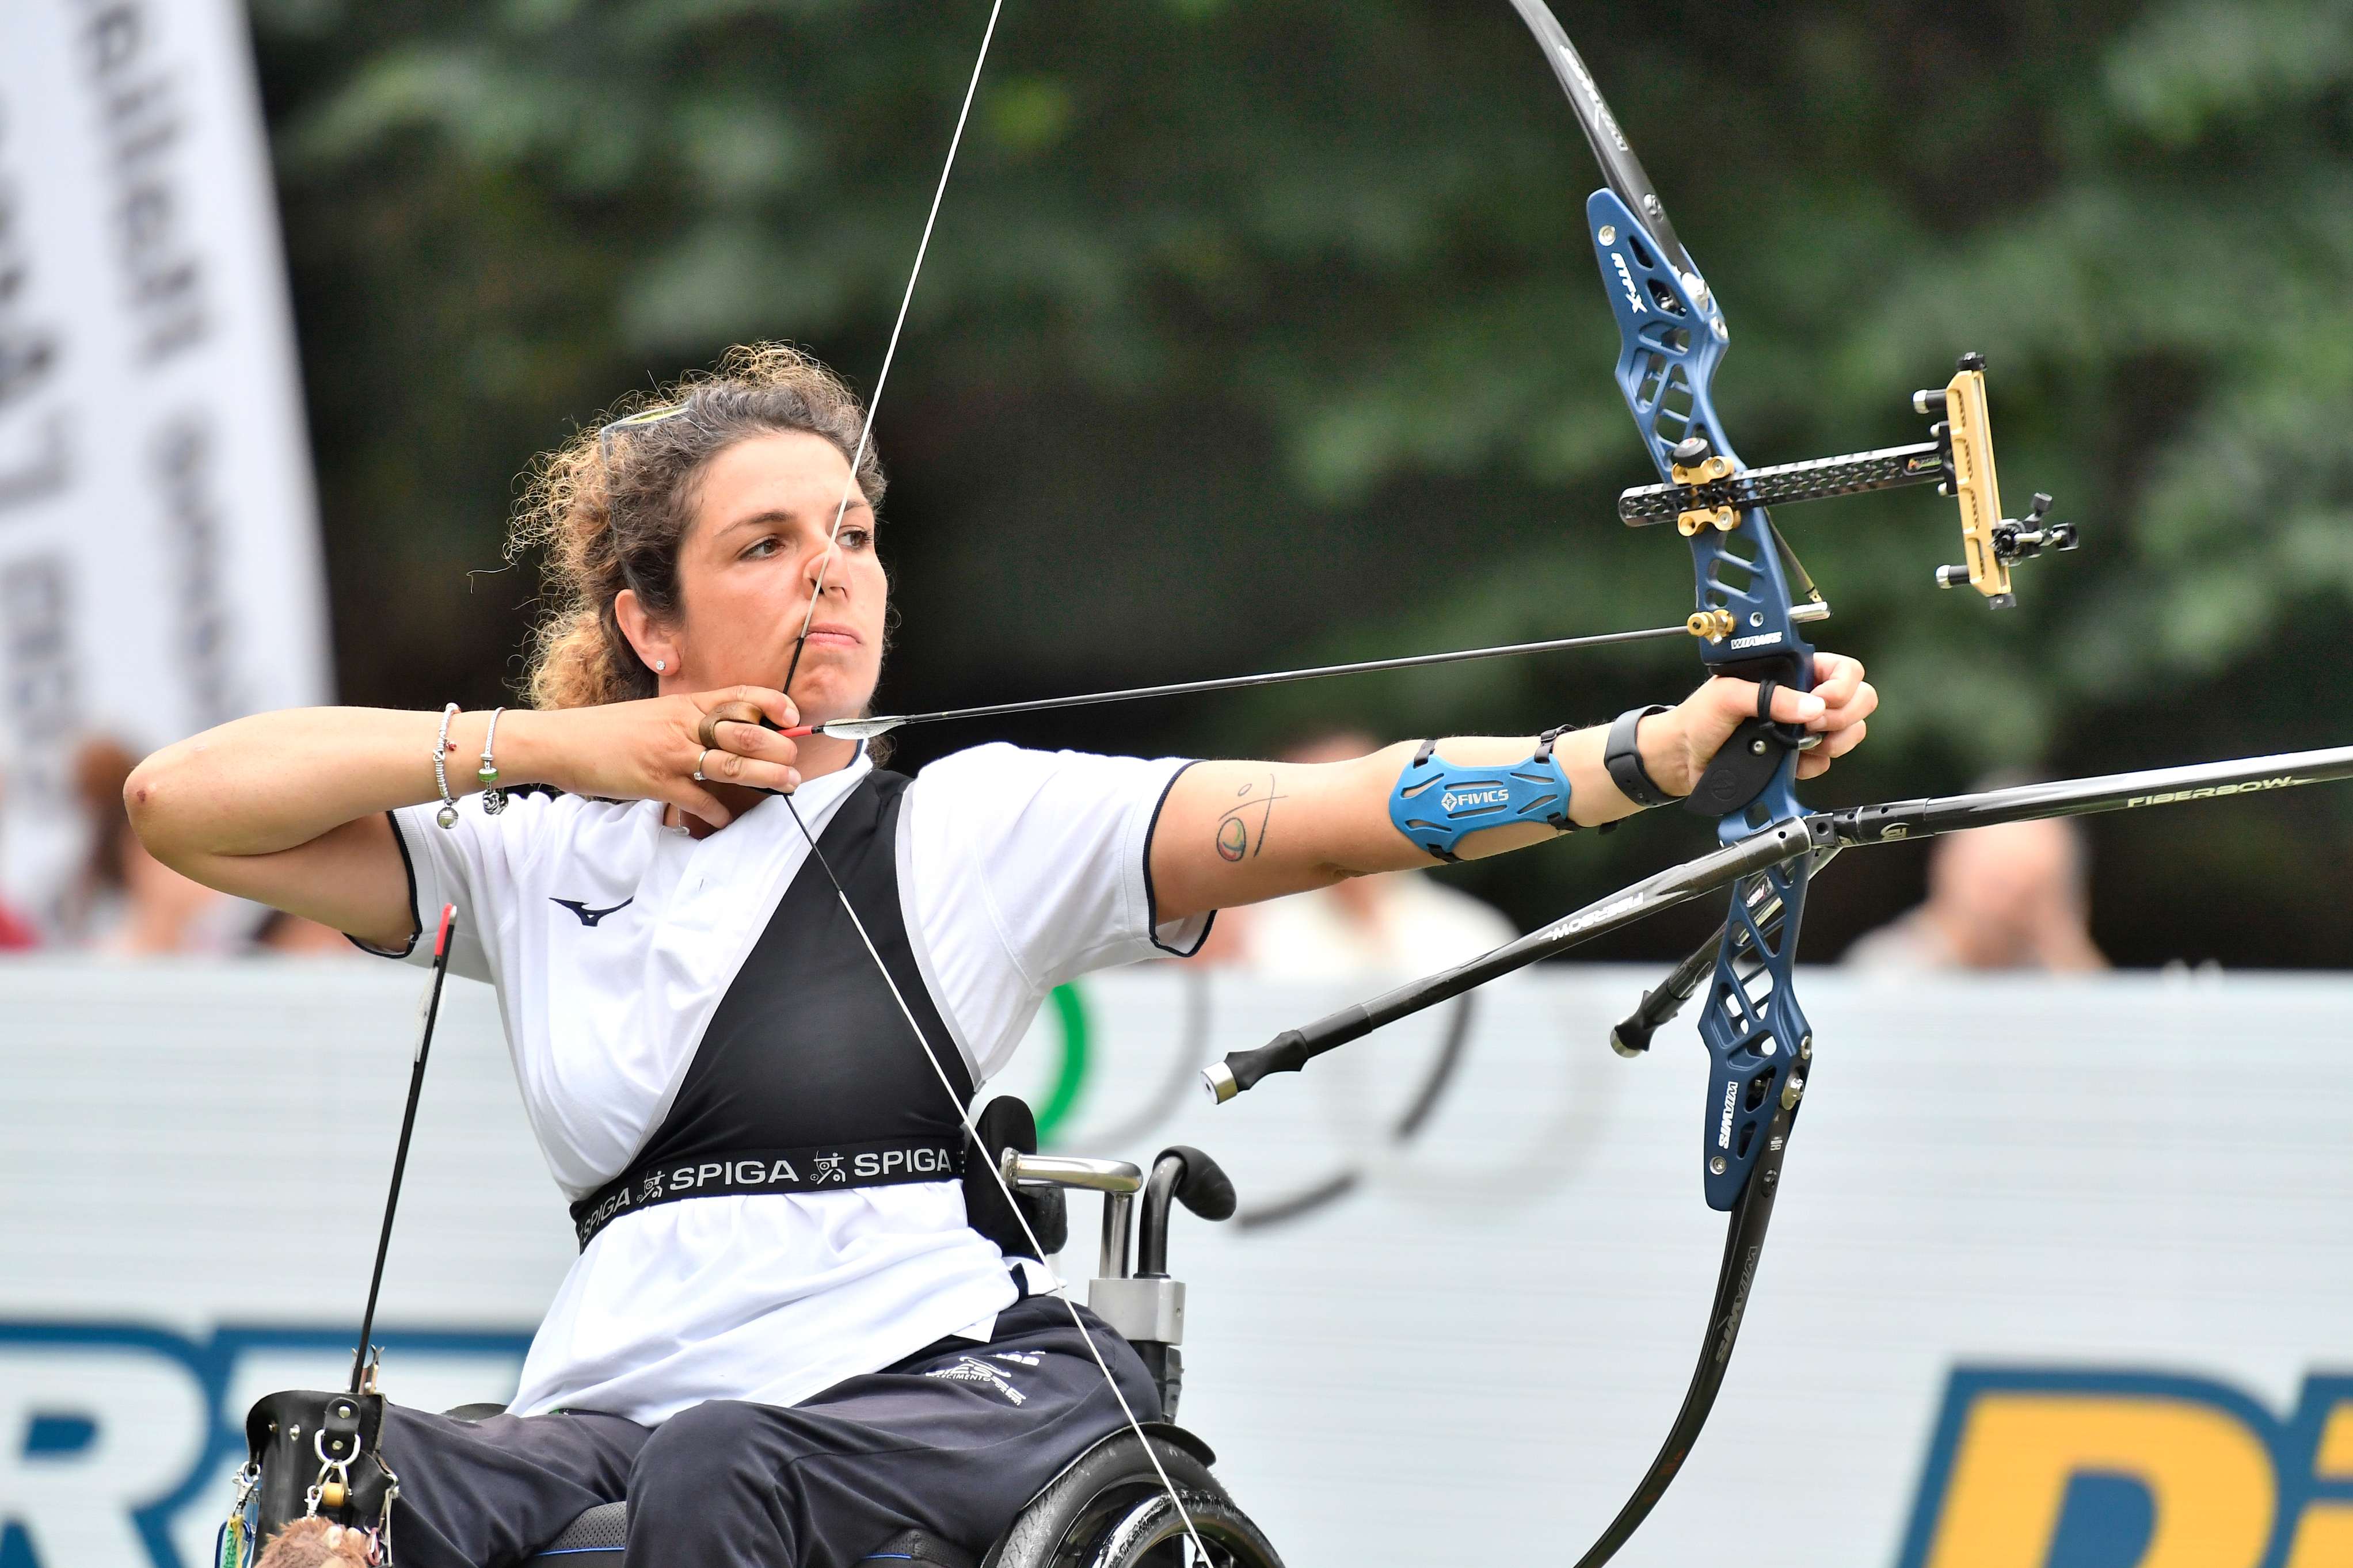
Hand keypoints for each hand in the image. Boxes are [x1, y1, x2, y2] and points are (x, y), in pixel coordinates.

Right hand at [530, 685, 800, 827]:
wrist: (561, 742)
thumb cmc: (607, 732)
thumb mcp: (654, 716)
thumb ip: (687, 722)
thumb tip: (722, 736)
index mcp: (683, 704)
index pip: (738, 696)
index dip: (771, 704)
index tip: (793, 717)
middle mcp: (681, 724)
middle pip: (744, 732)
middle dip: (778, 747)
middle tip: (795, 761)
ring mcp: (670, 754)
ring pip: (730, 764)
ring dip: (765, 776)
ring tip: (787, 784)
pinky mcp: (656, 782)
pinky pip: (697, 799)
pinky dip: (717, 812)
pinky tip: (726, 819)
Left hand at [1642, 651, 1875, 795]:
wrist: (1682, 759)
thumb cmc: (1698, 719)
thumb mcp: (1728, 696)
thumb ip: (1770, 697)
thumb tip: (1812, 707)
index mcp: (1792, 673)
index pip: (1843, 670)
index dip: (1842, 686)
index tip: (1820, 701)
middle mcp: (1804, 699)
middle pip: (1859, 700)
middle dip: (1843, 715)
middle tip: (1812, 725)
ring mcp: (1805, 730)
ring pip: (1850, 732)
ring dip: (1834, 741)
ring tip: (1801, 743)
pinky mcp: (1799, 758)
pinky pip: (1827, 761)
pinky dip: (1814, 764)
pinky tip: (1791, 762)